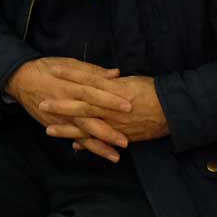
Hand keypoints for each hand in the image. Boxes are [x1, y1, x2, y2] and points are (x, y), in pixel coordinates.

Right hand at [6, 57, 130, 161]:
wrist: (19, 78)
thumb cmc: (46, 68)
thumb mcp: (68, 63)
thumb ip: (93, 71)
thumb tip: (117, 74)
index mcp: (70, 85)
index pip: (92, 93)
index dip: (109, 100)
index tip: (128, 106)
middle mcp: (65, 104)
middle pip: (88, 119)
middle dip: (106, 132)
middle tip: (125, 141)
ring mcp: (59, 117)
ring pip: (81, 134)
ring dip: (98, 146)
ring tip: (116, 156)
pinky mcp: (53, 124)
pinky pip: (71, 137)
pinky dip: (84, 146)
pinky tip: (98, 154)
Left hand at [44, 75, 170, 152]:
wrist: (175, 110)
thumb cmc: (154, 91)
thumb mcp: (132, 81)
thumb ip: (112, 81)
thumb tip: (100, 77)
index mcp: (114, 88)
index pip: (87, 78)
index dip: (70, 74)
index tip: (53, 70)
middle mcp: (112, 106)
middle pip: (81, 104)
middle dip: (60, 105)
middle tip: (41, 104)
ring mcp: (116, 123)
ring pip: (87, 126)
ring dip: (67, 129)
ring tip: (48, 130)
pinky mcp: (123, 135)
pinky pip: (102, 141)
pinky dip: (87, 144)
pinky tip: (74, 146)